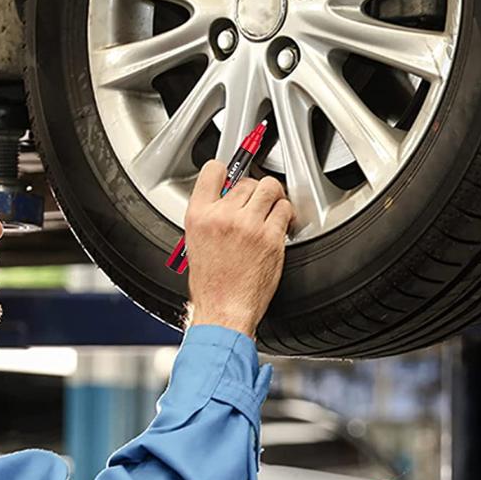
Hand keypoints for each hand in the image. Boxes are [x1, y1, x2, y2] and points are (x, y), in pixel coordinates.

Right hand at [183, 160, 294, 337]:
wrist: (224, 309)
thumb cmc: (211, 284)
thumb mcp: (195, 242)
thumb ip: (209, 215)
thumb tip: (226, 198)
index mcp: (199, 215)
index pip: (213, 170)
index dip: (227, 170)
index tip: (234, 174)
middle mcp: (223, 216)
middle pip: (247, 180)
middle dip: (254, 192)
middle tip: (256, 206)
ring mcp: (249, 225)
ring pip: (270, 189)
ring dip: (273, 197)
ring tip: (270, 210)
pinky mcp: (271, 237)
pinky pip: (285, 210)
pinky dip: (285, 214)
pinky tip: (280, 225)